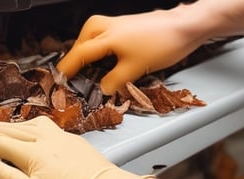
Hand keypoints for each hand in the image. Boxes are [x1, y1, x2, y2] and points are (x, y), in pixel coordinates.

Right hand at [57, 5, 207, 94]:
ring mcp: (115, 23)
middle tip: (69, 75)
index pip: (79, 54)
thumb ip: (115, 80)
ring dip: (84, 51)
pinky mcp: (124, 24)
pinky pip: (100, 34)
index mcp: (106, 37)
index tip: (59, 80)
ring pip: (89, 36)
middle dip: (74, 58)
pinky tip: (101, 56)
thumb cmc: (161, 45)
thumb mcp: (136, 69)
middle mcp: (106, 26)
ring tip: (83, 67)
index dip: (67, 69)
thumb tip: (102, 89)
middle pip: (81, 42)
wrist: (184, 26)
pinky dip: (95, 45)